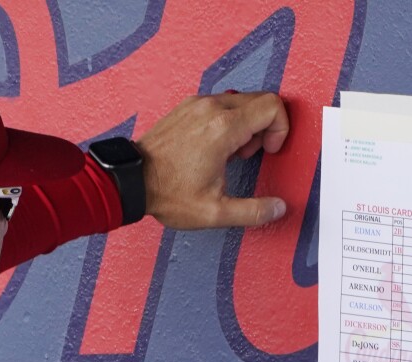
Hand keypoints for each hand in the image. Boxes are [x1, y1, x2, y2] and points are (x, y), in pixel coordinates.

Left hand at [136, 92, 289, 229]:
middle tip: (249, 155)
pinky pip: (220, 104)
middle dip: (265, 127)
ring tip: (231, 153)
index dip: (280, 129)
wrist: (131, 181)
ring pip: (240, 101)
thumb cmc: (167, 193)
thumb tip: (278, 208)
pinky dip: (228, 120)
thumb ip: (253, 211)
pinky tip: (215, 147)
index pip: (273, 106)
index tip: (268, 150)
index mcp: (223, 128)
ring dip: (246, 124)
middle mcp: (211, 108)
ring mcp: (197, 104)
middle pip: (260, 100)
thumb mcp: (215, 212)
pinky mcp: (187, 107)